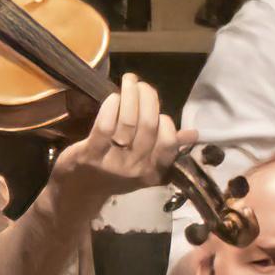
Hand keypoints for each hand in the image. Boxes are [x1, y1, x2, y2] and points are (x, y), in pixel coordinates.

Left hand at [49, 75, 181, 201]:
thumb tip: (194, 134)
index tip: (158, 111)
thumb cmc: (115, 175)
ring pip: (128, 122)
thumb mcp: (144, 167)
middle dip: (148, 98)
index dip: (165, 122)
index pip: (168, 143)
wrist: (80, 192)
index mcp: (152, 171)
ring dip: (130, 96)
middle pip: (148, 126)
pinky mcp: (90, 154)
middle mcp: (135, 168)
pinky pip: (105, 125)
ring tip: (130, 82)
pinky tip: (113, 97)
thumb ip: (167, 149)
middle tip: (143, 86)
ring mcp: (112, 162)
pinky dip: (111, 106)